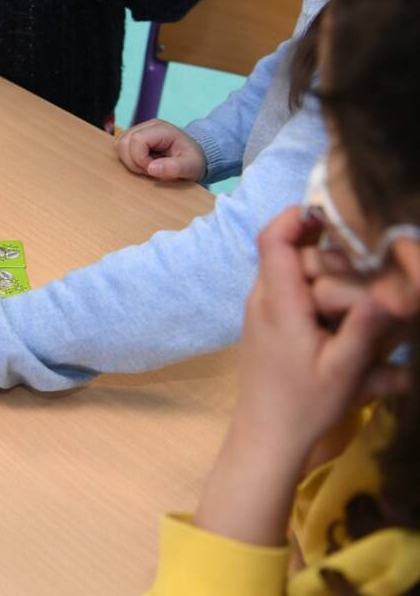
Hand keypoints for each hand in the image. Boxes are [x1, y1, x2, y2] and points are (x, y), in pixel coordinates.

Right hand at [114, 119, 205, 180]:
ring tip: (146, 166)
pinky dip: (128, 158)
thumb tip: (151, 168)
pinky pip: (121, 147)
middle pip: (123, 142)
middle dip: (133, 162)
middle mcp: (148, 126)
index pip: (137, 140)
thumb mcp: (191, 167)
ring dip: (129, 161)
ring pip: (119, 144)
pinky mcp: (134, 137)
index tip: (154, 169)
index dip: (140, 159)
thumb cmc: (193, 160)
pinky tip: (142, 163)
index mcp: (162, 129)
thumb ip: (174, 168)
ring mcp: (139, 130)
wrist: (195, 156)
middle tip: (150, 169)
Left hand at [193, 207, 402, 545]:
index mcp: (279, 303)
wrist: (265, 437)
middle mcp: (262, 299)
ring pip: (291, 271)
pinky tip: (339, 316)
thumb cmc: (303, 406)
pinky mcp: (266, 323)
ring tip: (354, 302)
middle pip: (291, 252)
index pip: (275, 239)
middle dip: (328, 256)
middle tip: (363, 277)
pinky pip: (289, 291)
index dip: (298, 215)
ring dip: (324, 277)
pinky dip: (315, 292)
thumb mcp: (344, 371)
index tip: (334, 211)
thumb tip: (390, 292)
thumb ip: (365, 330)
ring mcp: (260, 310)